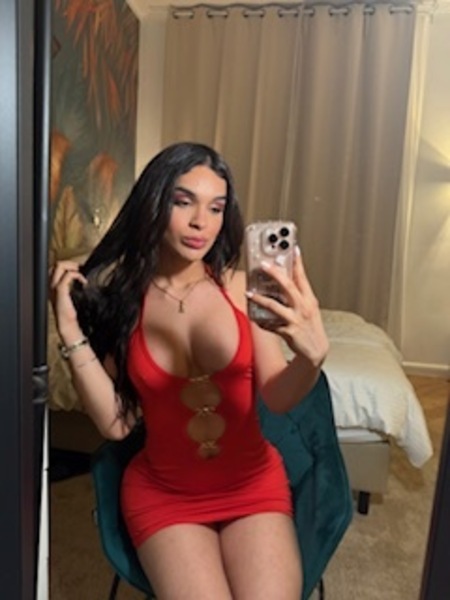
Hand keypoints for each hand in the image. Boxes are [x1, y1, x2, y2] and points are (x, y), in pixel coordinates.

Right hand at [49, 260, 86, 340]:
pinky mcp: (60, 290)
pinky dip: (78, 275)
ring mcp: (54, 287)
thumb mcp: (70, 296)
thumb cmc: (70, 312)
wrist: (67, 323)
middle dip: (71, 263)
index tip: (79, 269)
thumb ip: (71, 286)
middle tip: (81, 269)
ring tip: (81, 273)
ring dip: (73, 266)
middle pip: (57, 264)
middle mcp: (51, 284)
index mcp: (52, 285)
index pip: (56, 268)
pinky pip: (68, 275)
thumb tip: (81, 277)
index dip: (68, 265)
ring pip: (60, 266)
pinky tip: (84, 282)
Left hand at [246, 250, 328, 366]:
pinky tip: (254, 318)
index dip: (297, 262)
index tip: (292, 249)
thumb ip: (299, 293)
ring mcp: (295, 320)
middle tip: (264, 265)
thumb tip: (285, 279)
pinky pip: (270, 325)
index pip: (303, 277)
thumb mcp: (309, 307)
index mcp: (309, 299)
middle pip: (288, 287)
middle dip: (275, 274)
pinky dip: (261, 321)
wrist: (316, 350)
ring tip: (249, 293)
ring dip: (260, 299)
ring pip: (275, 306)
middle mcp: (303, 307)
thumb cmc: (310, 326)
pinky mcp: (288, 332)